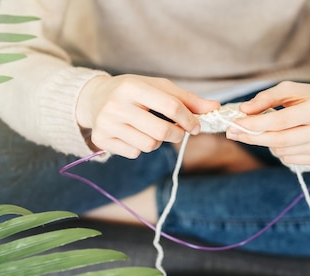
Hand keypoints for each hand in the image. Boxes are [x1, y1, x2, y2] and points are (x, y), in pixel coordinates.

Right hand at [76, 74, 219, 157]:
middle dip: (177, 134)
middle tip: (178, 131)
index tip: (196, 125)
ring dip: (157, 141)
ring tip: (150, 129)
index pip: (171, 106)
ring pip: (149, 145)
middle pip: (162, 131)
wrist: (94, 98)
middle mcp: (116, 105)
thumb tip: (215, 107)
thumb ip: (187, 99)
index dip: (189, 119)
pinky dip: (140, 147)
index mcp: (132, 87)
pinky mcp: (102, 139)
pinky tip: (133, 134)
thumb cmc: (134, 92)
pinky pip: (135, 153)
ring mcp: (107, 124)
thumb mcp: (158, 88)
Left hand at [226, 81, 309, 165]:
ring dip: (268, 142)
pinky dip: (280, 150)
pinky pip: (290, 160)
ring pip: (282, 152)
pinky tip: (286, 139)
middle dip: (253, 137)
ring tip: (271, 131)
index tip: (235, 123)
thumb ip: (266, 98)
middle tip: (234, 133)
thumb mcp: (290, 90)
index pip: (280, 121)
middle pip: (280, 140)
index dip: (254, 124)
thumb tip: (244, 110)